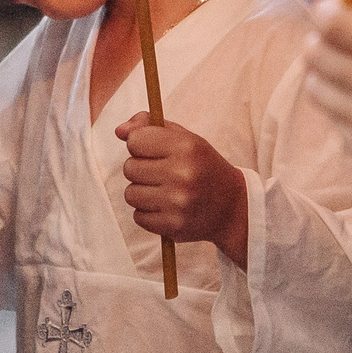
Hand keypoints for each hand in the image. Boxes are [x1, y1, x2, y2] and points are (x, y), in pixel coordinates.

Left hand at [114, 116, 250, 267]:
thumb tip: (119, 131)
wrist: (231, 207)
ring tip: (164, 191)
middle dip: (140, 169)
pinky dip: (148, 213)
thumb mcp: (184, 138)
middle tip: (162, 173)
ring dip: (142, 192)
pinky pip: (138, 217)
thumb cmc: (202, 166)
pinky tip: (166, 208)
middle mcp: (182, 174)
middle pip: (129, 168)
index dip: (140, 145)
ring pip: (130, 194)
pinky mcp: (173, 226)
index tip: (153, 151)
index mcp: (186, 147)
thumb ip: (150, 126)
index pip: (135, 140)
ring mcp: (177, 203)